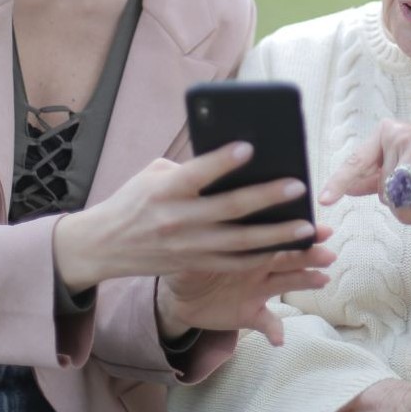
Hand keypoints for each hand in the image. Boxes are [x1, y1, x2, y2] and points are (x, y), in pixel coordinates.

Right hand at [54, 141, 320, 292]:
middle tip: (298, 186)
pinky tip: (286, 248)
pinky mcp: (194, 264)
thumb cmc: (134, 200)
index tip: (249, 147)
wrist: (104, 246)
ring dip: (277, 235)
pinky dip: (262, 256)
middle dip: (267, 198)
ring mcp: (188, 247)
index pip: (197, 173)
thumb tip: (232, 162)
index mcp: (165, 190)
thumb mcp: (153, 175)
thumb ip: (190, 168)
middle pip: (229, 209)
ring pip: (240, 242)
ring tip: (307, 226)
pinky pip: (234, 262)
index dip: (222, 161)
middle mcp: (177, 219)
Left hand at [157, 225, 335, 344]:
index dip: (296, 230)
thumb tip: (201, 215)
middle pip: (289, 257)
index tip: (318, 227)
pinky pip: (267, 323)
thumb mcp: (190, 244)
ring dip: (306, 281)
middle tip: (329, 253)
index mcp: (248, 244)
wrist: (179, 294)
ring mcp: (258, 290)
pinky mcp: (250, 314)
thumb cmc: (188, 259)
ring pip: (287, 283)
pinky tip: (280, 339)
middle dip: (310, 254)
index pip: (275, 234)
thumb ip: (201, 234)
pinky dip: (275, 331)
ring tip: (323, 279)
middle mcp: (260, 265)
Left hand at [318, 119, 410, 223]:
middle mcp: (400, 134)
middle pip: (383, 190)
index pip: (357, 161)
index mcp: (387, 133)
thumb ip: (377, 175)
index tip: (324, 199)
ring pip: (400, 198)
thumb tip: (347, 186)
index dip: (339, 182)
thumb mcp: (406, 165)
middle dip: (399, 203)